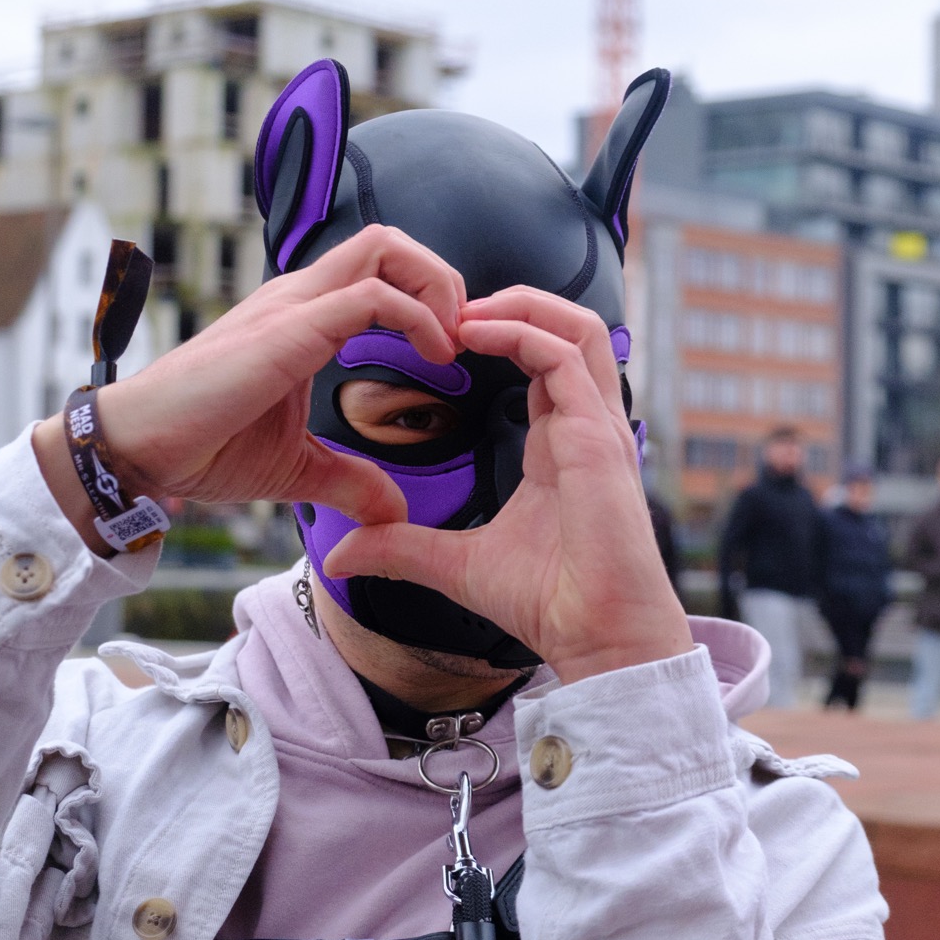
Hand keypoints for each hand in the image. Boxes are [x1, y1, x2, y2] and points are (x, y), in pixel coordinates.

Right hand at [33, 226, 463, 549]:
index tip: (450, 352)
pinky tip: (432, 357)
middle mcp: (299, 296)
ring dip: (436, 287)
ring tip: (451, 343)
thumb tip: (392, 512)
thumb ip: (348, 480)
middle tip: (461, 338)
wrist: (140, 449)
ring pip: (383, 248)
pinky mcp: (287, 330)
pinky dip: (416, 317)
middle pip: (388, 241)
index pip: (378, 268)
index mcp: (303, 316)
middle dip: (442, 278)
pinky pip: (369, 297)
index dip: (428, 297)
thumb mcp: (296, 468)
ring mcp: (292, 306)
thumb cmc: (203, 446)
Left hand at [324, 288, 693, 682]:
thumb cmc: (547, 602)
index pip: (541, 359)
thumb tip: (340, 555)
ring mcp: (598, 426)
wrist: (597, 637)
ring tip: (464, 309)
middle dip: (511, 302)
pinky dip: (521, 332)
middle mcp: (585, 424)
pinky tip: (475, 333)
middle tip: (449, 306)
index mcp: (560, 442)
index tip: (441, 335)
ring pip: (577, 326)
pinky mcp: (599, 437)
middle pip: (567, 327)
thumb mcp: (455, 564)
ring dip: (520, 305)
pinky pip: (565, 357)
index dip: (497, 334)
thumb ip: (401, 547)